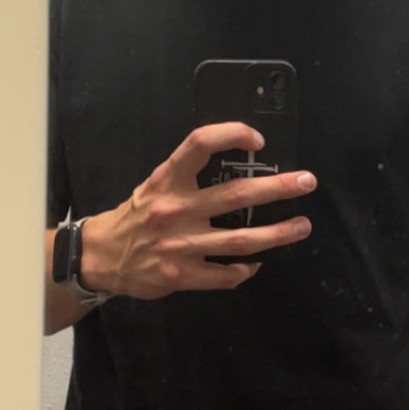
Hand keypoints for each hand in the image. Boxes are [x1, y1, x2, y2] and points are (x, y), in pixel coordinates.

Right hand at [79, 123, 315, 296]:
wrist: (102, 256)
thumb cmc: (137, 216)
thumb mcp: (156, 184)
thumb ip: (190, 176)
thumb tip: (241, 168)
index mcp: (168, 179)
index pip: (200, 143)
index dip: (232, 135)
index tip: (258, 141)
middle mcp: (175, 209)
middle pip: (236, 195)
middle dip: (278, 188)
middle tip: (306, 182)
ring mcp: (181, 245)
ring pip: (241, 240)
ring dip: (277, 233)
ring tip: (301, 226)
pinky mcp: (183, 275)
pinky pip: (226, 274)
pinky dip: (247, 268)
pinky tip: (260, 261)